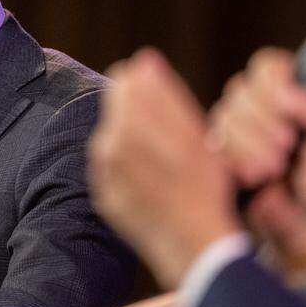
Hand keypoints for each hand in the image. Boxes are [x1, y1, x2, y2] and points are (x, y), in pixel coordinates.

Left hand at [88, 48, 239, 288]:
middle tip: (174, 139)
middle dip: (141, 115)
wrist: (194, 246)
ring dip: (136, 142)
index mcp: (127, 123)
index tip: (170, 105)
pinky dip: (130, 170)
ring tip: (168, 163)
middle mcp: (106, 145)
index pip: (125, 80)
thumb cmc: (204, 186)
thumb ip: (163, 94)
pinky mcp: (103, 196)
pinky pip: (113, 169)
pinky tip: (156, 183)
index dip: (149, 87)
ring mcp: (102, 173)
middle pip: (117, 109)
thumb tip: (142, 60)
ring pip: (115, 139)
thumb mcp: (194, 133)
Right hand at [209, 49, 305, 274]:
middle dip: (266, 124)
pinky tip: (256, 177)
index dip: (273, 85)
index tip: (290, 113)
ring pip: (226, 118)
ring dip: (253, 148)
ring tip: (275, 169)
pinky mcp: (216, 152)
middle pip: (242, 91)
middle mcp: (254, 104)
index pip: (268, 65)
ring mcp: (231, 127)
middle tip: (288, 149)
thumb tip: (291, 94)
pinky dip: (238, 163)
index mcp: (286, 91)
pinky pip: (214, 146)